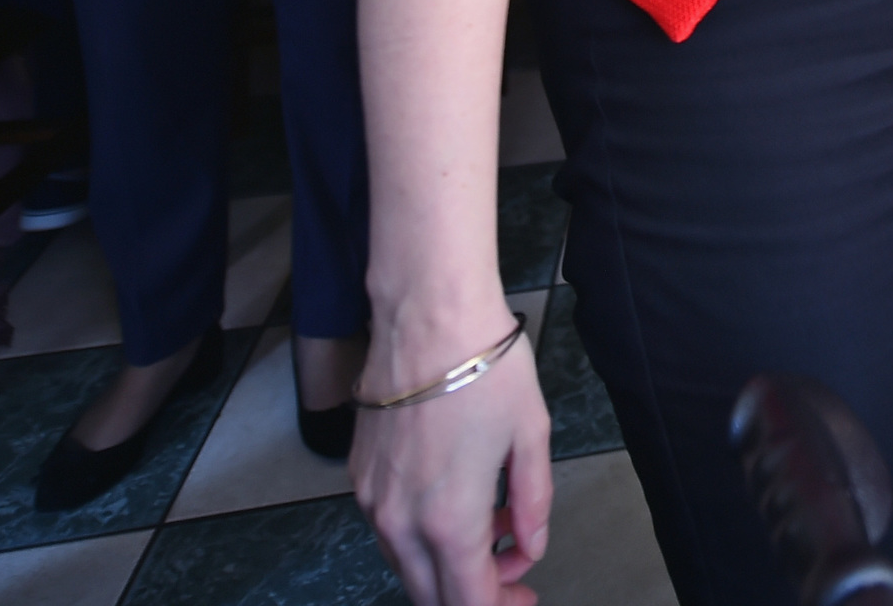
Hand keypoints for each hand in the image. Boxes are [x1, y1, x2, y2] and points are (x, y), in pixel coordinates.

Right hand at [352, 316, 555, 605]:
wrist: (428, 315)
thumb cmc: (485, 368)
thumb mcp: (531, 437)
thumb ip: (533, 503)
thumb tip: (531, 546)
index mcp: (448, 520)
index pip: (467, 602)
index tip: (525, 596)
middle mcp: (400, 521)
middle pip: (431, 596)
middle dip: (475, 593)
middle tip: (513, 572)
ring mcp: (372, 501)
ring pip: (407, 566)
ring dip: (449, 563)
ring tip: (495, 524)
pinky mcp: (358, 477)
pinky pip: (390, 530)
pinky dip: (424, 534)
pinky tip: (457, 500)